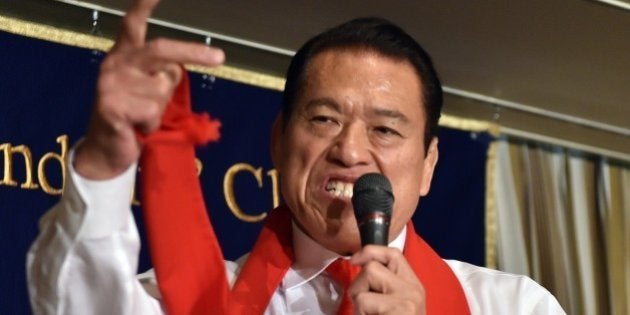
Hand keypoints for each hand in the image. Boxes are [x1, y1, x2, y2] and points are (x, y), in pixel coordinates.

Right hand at [74, 0, 224, 178]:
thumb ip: (162, 73)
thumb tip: (181, 66)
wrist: (107, 149)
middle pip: (160, 50)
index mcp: (124, 55)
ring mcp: (111, 84)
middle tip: (220, 56)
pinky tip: (137, 127)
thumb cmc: (133, 116)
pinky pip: (152, 112)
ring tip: (143, 116)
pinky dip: (152, 124)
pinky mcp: (111, 106)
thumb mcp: (148, 90)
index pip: (133, 24)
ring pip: (162, 89)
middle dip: (192, 52)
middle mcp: (115, 63)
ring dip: (162, 108)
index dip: (144, 5)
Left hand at [349, 245, 425, 314]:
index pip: (393, 254)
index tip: (354, 260)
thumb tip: (361, 267)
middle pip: (371, 268)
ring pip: (362, 290)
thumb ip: (385, 286)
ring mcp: (405, 301)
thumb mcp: (399, 304)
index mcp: (413, 285)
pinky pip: (362, 304)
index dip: (369, 252)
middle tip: (364, 308)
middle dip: (358, 287)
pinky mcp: (398, 311)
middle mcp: (412, 290)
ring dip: (358, 307)